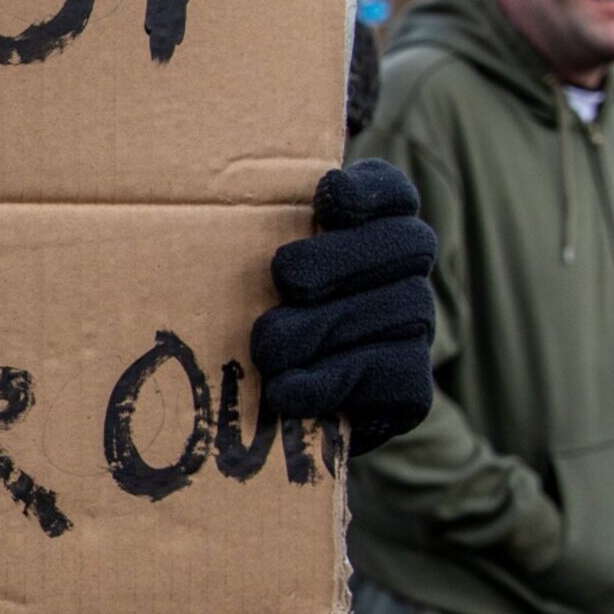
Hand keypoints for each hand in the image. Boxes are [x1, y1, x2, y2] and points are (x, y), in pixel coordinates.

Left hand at [250, 159, 436, 455]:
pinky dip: (334, 381)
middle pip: (406, 243)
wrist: (264, 424)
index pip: (394, 192)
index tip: (328, 195)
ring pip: (402, 308)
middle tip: (284, 277)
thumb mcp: (239, 272)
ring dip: (325, 327)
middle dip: (341, 259)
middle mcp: (404, 276)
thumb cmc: (242, 323)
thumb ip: (244, 231)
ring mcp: (415, 330)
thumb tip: (198, 189)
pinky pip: (395, 374)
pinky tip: (287, 391)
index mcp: (370, 232)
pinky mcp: (411, 388)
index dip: (372, 190)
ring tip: (267, 349)